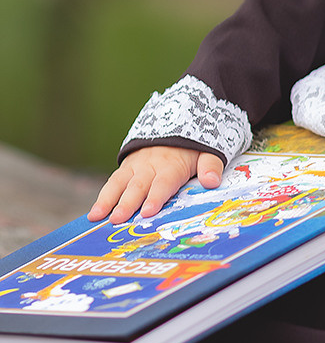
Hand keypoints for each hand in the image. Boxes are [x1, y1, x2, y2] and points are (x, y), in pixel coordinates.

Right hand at [89, 147, 224, 223]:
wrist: (176, 122)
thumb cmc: (194, 147)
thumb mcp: (208, 152)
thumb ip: (210, 166)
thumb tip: (212, 181)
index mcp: (172, 165)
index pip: (163, 183)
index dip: (155, 197)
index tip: (148, 212)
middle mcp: (150, 165)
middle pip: (138, 186)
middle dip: (127, 203)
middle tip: (117, 220)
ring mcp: (136, 166)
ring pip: (119, 183)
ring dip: (107, 200)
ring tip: (96, 216)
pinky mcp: (126, 167)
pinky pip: (113, 181)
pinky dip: (103, 196)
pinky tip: (94, 213)